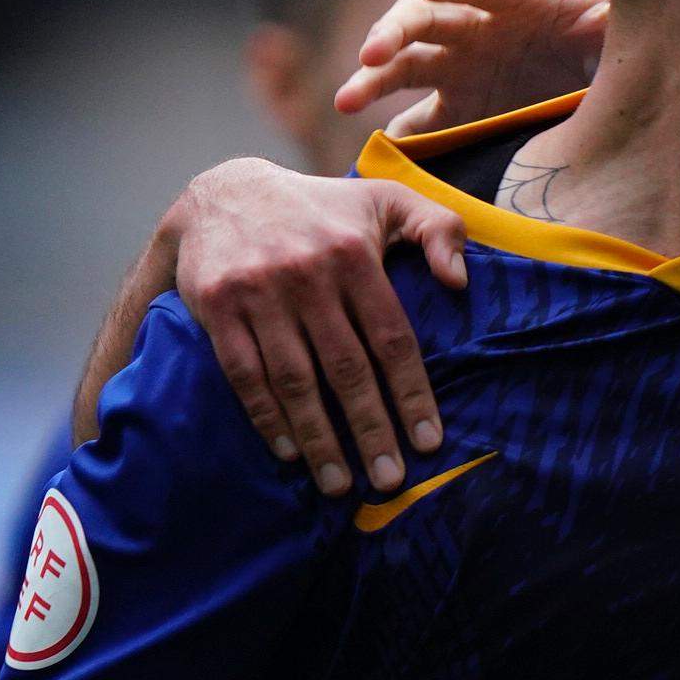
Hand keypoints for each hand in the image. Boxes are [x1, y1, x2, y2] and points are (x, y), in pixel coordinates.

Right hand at [169, 160, 466, 496]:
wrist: (222, 193)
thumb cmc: (321, 209)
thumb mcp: (386, 199)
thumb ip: (439, 227)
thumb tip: (460, 281)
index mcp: (355, 254)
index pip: (392, 338)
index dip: (411, 395)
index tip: (428, 442)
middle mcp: (308, 273)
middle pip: (346, 369)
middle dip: (370, 431)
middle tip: (389, 481)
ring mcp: (259, 291)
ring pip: (295, 380)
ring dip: (318, 439)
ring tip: (338, 485)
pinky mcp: (218, 306)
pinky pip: (245, 374)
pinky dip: (267, 417)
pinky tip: (289, 452)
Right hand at [334, 0, 610, 130]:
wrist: (600, 86)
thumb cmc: (610, 50)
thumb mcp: (617, 37)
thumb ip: (609, 27)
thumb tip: (605, 18)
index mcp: (522, 0)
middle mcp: (479, 27)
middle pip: (426, 18)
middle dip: (395, 30)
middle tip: (371, 53)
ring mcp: (461, 68)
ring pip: (405, 66)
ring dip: (373, 79)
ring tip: (345, 101)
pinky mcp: (456, 109)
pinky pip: (419, 122)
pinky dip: (399, 138)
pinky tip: (379, 153)